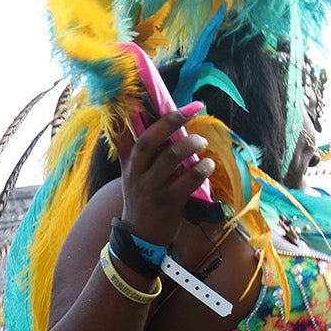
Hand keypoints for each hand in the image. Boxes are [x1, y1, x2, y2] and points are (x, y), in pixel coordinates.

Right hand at [114, 102, 213, 246]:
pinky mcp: (168, 202)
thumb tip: (159, 123)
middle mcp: (136, 173)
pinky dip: (202, 169)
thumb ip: (142, 152)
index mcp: (128, 163)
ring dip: (191, 144)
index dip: (130, 114)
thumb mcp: (134, 175)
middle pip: (149, 140)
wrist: (140, 236)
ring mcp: (151, 187)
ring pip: (171, 157)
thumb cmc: (143, 199)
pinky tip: (208, 165)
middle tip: (191, 110)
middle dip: (171, 122)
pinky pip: (189, 180)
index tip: (141, 95)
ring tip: (202, 142)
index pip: (123, 135)